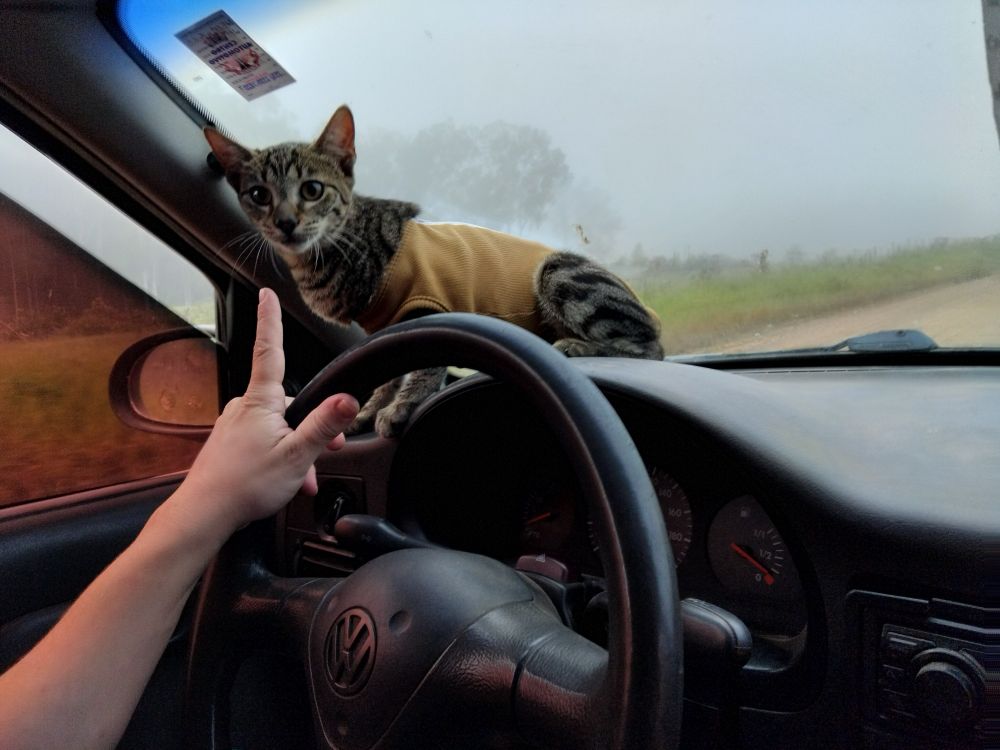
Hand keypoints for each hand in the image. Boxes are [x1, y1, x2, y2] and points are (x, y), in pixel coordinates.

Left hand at [174, 288, 357, 541]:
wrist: (204, 514)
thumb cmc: (245, 484)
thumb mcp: (296, 455)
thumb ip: (324, 425)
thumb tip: (348, 399)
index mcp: (261, 402)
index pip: (270, 350)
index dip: (270, 321)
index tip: (267, 295)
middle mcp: (244, 407)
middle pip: (289, 402)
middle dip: (312, 424)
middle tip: (331, 451)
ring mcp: (235, 425)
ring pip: (278, 427)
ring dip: (297, 448)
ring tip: (303, 478)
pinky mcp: (230, 444)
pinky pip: (264, 441)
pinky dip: (280, 457)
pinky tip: (287, 482)